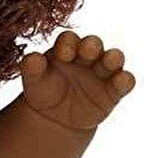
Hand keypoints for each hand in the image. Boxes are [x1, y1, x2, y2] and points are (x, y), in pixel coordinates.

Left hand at [19, 31, 135, 134]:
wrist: (56, 117)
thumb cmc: (44, 90)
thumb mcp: (34, 81)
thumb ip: (32, 68)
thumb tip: (32, 58)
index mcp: (66, 48)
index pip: (69, 40)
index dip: (67, 43)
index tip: (63, 52)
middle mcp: (87, 55)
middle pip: (93, 44)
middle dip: (91, 45)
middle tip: (88, 49)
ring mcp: (102, 71)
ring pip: (113, 59)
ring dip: (113, 58)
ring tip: (111, 60)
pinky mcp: (114, 89)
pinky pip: (124, 82)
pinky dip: (125, 80)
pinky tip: (122, 80)